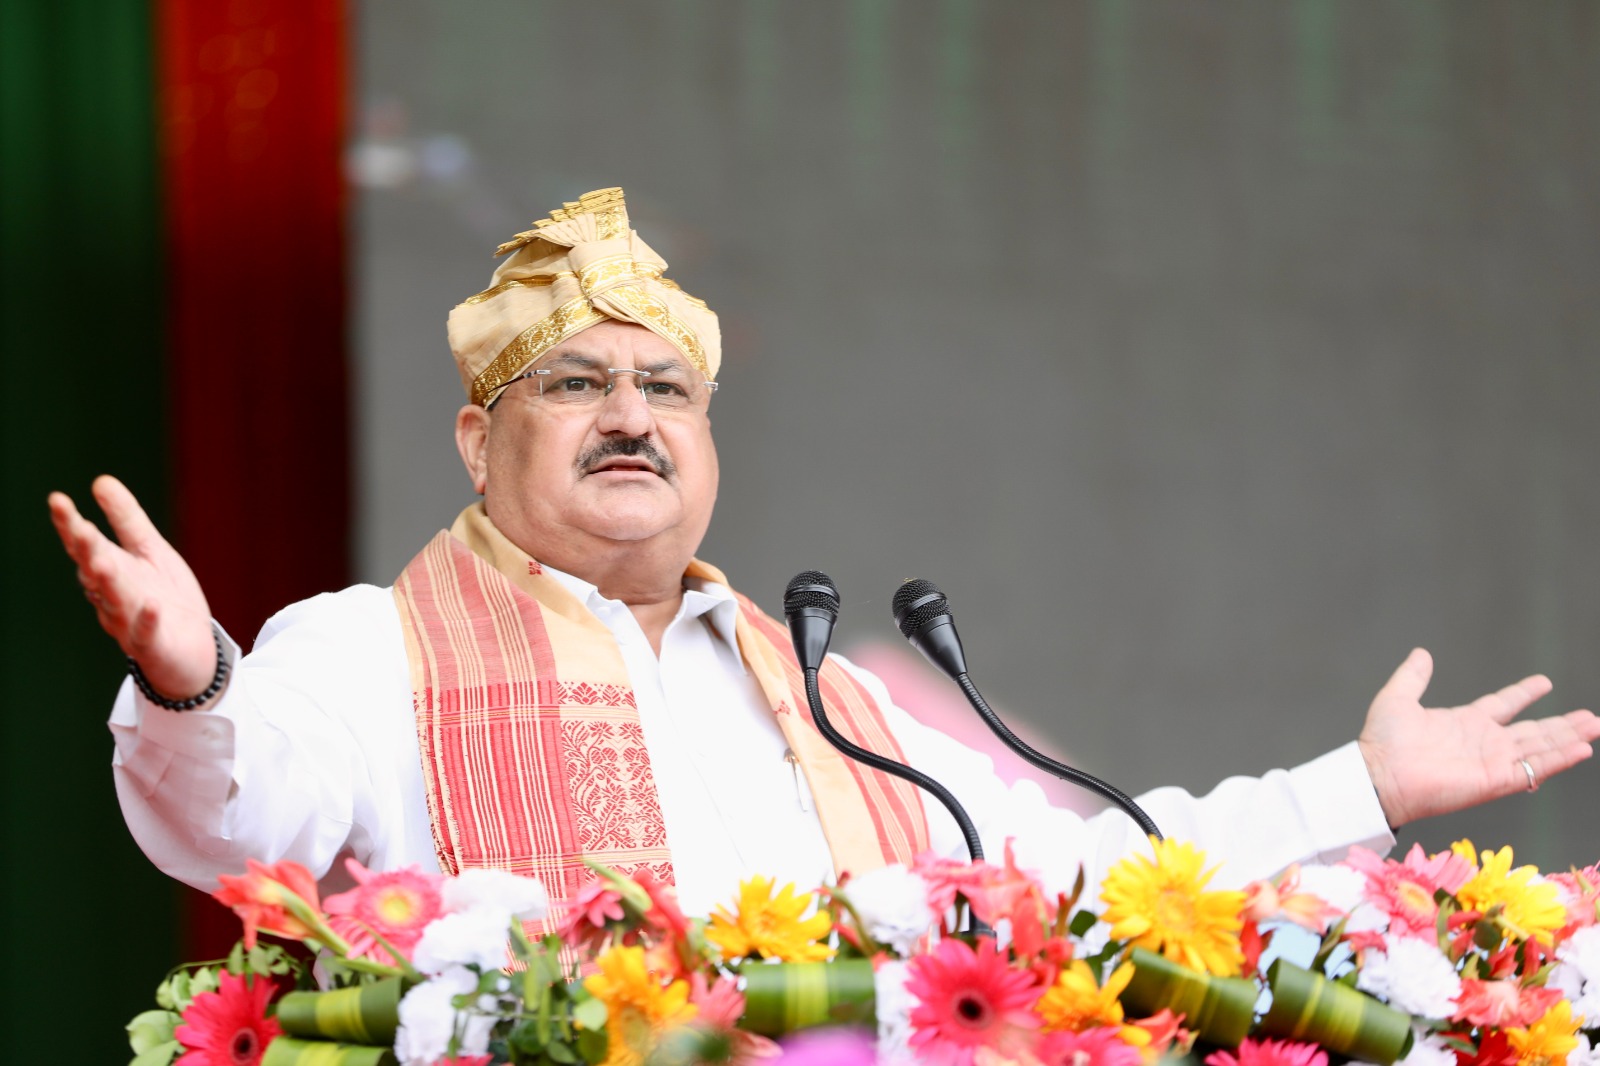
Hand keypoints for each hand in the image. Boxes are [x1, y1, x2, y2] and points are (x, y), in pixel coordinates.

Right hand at [48, 475, 217, 699]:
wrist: (191, 653)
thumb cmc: (164, 597)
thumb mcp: (150, 551)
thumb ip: (126, 520)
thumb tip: (100, 480)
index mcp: (111, 571)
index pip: (85, 547)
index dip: (70, 526)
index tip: (57, 500)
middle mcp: (112, 597)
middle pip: (94, 572)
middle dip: (86, 552)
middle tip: (79, 529)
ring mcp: (129, 623)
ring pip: (114, 602)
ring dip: (107, 584)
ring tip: (102, 563)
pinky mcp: (153, 647)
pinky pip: (148, 634)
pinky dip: (148, 620)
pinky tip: (153, 606)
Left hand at [1358, 648, 1599, 827]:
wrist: (1378, 774)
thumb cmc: (1383, 742)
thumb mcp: (1399, 698)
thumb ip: (1413, 676)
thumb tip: (1421, 653)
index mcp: (1465, 722)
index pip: (1504, 705)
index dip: (1524, 693)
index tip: (1544, 682)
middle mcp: (1484, 743)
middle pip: (1534, 730)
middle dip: (1564, 724)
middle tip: (1592, 716)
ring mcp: (1492, 762)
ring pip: (1541, 748)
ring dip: (1570, 738)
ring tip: (1596, 727)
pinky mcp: (1495, 780)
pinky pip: (1533, 769)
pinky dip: (1558, 759)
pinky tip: (1581, 749)